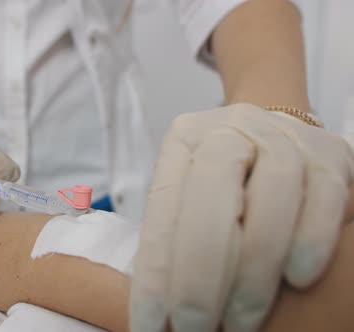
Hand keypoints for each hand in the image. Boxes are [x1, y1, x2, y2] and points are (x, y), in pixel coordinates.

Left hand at [130, 104, 353, 331]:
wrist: (276, 138)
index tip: (151, 324)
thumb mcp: (189, 199)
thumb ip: (176, 240)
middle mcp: (230, 128)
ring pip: (273, 189)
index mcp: (184, 139)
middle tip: (193, 327)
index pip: (164, 207)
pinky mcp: (329, 153)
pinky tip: (297, 278)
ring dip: (254, 264)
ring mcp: (282, 135)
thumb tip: (160, 312)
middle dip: (200, 267)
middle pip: (212, 187)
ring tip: (241, 319)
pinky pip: (325, 194)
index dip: (156, 271)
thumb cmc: (224, 183)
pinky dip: (311, 238)